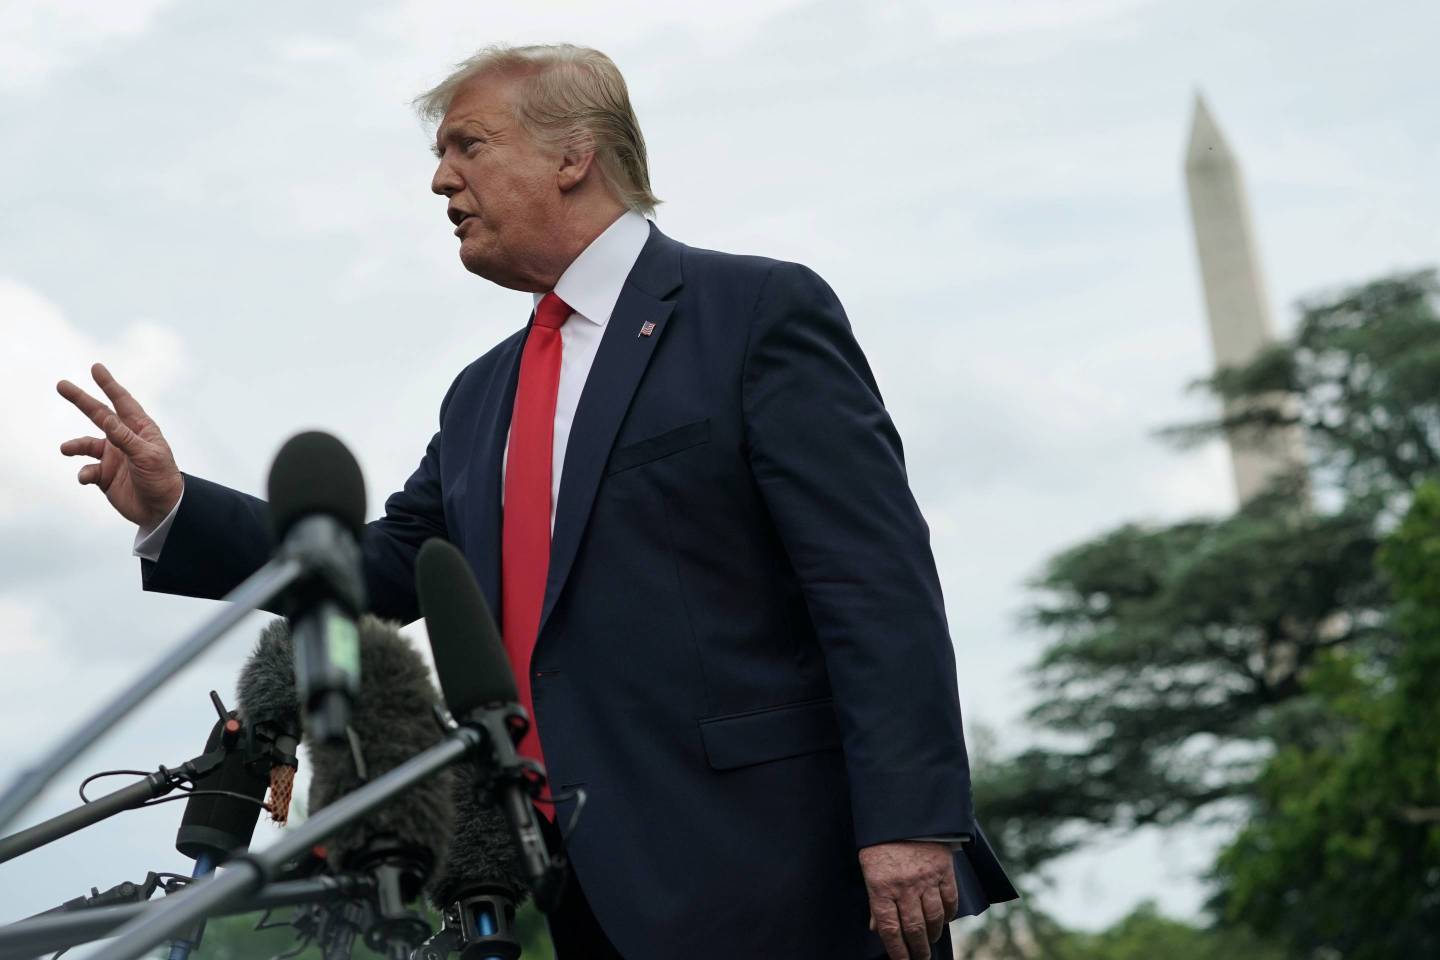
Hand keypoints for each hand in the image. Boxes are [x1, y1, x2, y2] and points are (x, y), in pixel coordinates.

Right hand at [57, 363, 182, 529]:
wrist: (162, 510)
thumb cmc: (161, 478)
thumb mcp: (146, 455)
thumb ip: (124, 437)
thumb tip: (105, 417)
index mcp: (139, 430)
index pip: (122, 402)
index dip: (109, 385)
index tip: (96, 368)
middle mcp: (124, 439)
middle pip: (98, 415)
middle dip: (81, 400)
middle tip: (61, 385)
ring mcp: (113, 457)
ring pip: (86, 444)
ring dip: (75, 445)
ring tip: (66, 449)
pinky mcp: (104, 476)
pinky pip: (87, 470)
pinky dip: (83, 473)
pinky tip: (87, 477)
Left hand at [860, 840, 957, 959]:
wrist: (903, 812)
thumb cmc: (881, 843)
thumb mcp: (869, 870)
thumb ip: (874, 900)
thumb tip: (876, 928)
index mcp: (881, 887)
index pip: (890, 929)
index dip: (897, 951)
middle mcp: (904, 886)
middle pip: (913, 928)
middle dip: (917, 949)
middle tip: (920, 959)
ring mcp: (925, 879)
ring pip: (933, 918)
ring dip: (932, 934)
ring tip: (930, 941)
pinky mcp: (943, 870)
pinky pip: (949, 900)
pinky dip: (948, 914)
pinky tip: (944, 920)